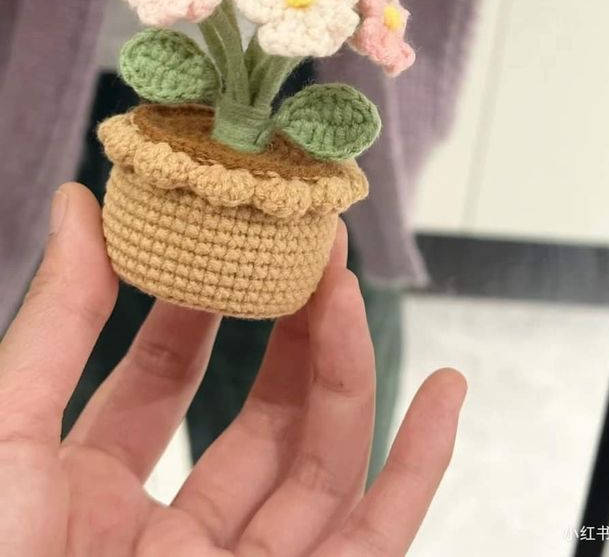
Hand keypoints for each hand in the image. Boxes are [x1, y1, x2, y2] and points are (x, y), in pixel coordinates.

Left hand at [0, 184, 465, 555]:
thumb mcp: (7, 436)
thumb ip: (57, 320)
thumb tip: (76, 205)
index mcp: (86, 501)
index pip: (160, 377)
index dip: (197, 301)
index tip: (226, 235)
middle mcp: (167, 543)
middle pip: (253, 417)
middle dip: (286, 325)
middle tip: (311, 247)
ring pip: (320, 466)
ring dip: (350, 371)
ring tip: (352, 289)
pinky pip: (378, 541)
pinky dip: (421, 469)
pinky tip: (445, 394)